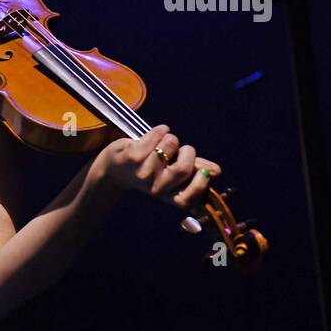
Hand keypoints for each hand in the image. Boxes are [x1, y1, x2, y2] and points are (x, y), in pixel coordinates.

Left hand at [93, 124, 220, 210]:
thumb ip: (194, 170)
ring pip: (171, 145)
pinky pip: (157, 135)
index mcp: (167, 195)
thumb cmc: (148, 168)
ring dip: (170, 139)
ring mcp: (143, 172)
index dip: (200, 184)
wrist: (113, 168)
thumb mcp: (170, 172)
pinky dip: (160, 130)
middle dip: (187, 152)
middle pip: (183, 169)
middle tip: (180, 150)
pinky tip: (157, 132)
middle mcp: (155, 188)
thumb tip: (217, 171)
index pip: (187, 200)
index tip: (203, 171)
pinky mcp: (133, 156)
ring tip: (161, 143)